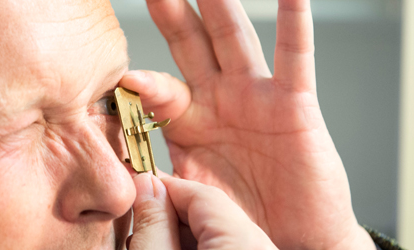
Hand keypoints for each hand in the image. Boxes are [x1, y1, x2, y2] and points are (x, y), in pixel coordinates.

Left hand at [120, 0, 374, 247]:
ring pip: (233, 39)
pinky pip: (294, 57)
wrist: (287, 238)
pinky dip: (294, 24)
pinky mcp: (293, 103)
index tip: (119, 73)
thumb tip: (123, 174)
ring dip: (220, 7)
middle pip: (189, 44)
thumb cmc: (238, 215)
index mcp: (187, 119)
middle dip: (172, 13)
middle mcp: (218, 99)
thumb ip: (157, 176)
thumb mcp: (189, 192)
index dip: (137, 80)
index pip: (154, 87)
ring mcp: (255, 96)